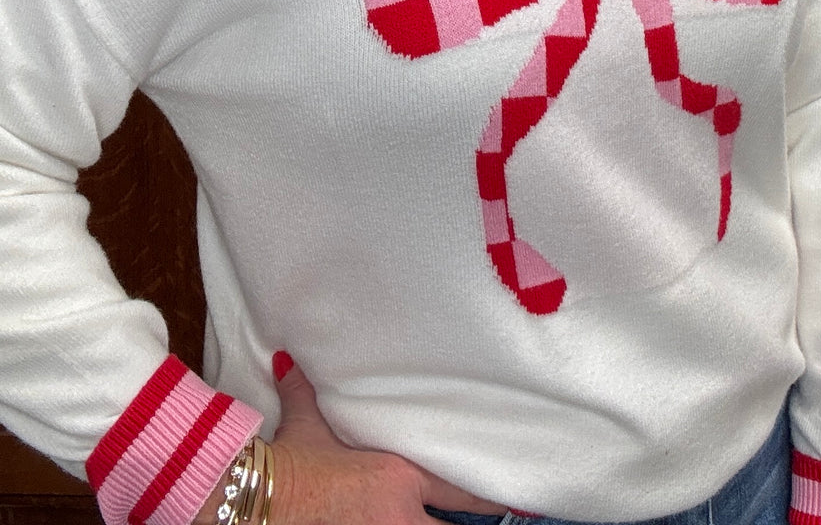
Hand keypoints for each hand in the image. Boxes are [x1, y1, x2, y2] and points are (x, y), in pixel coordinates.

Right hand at [268, 358, 499, 524]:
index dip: (484, 500)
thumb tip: (287, 360)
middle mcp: (400, 516)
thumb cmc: (292, 461)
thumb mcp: (306, 424)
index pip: (457, 491)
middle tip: (485, 521)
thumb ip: (306, 393)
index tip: (508, 504)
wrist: (264, 495)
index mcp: (398, 477)